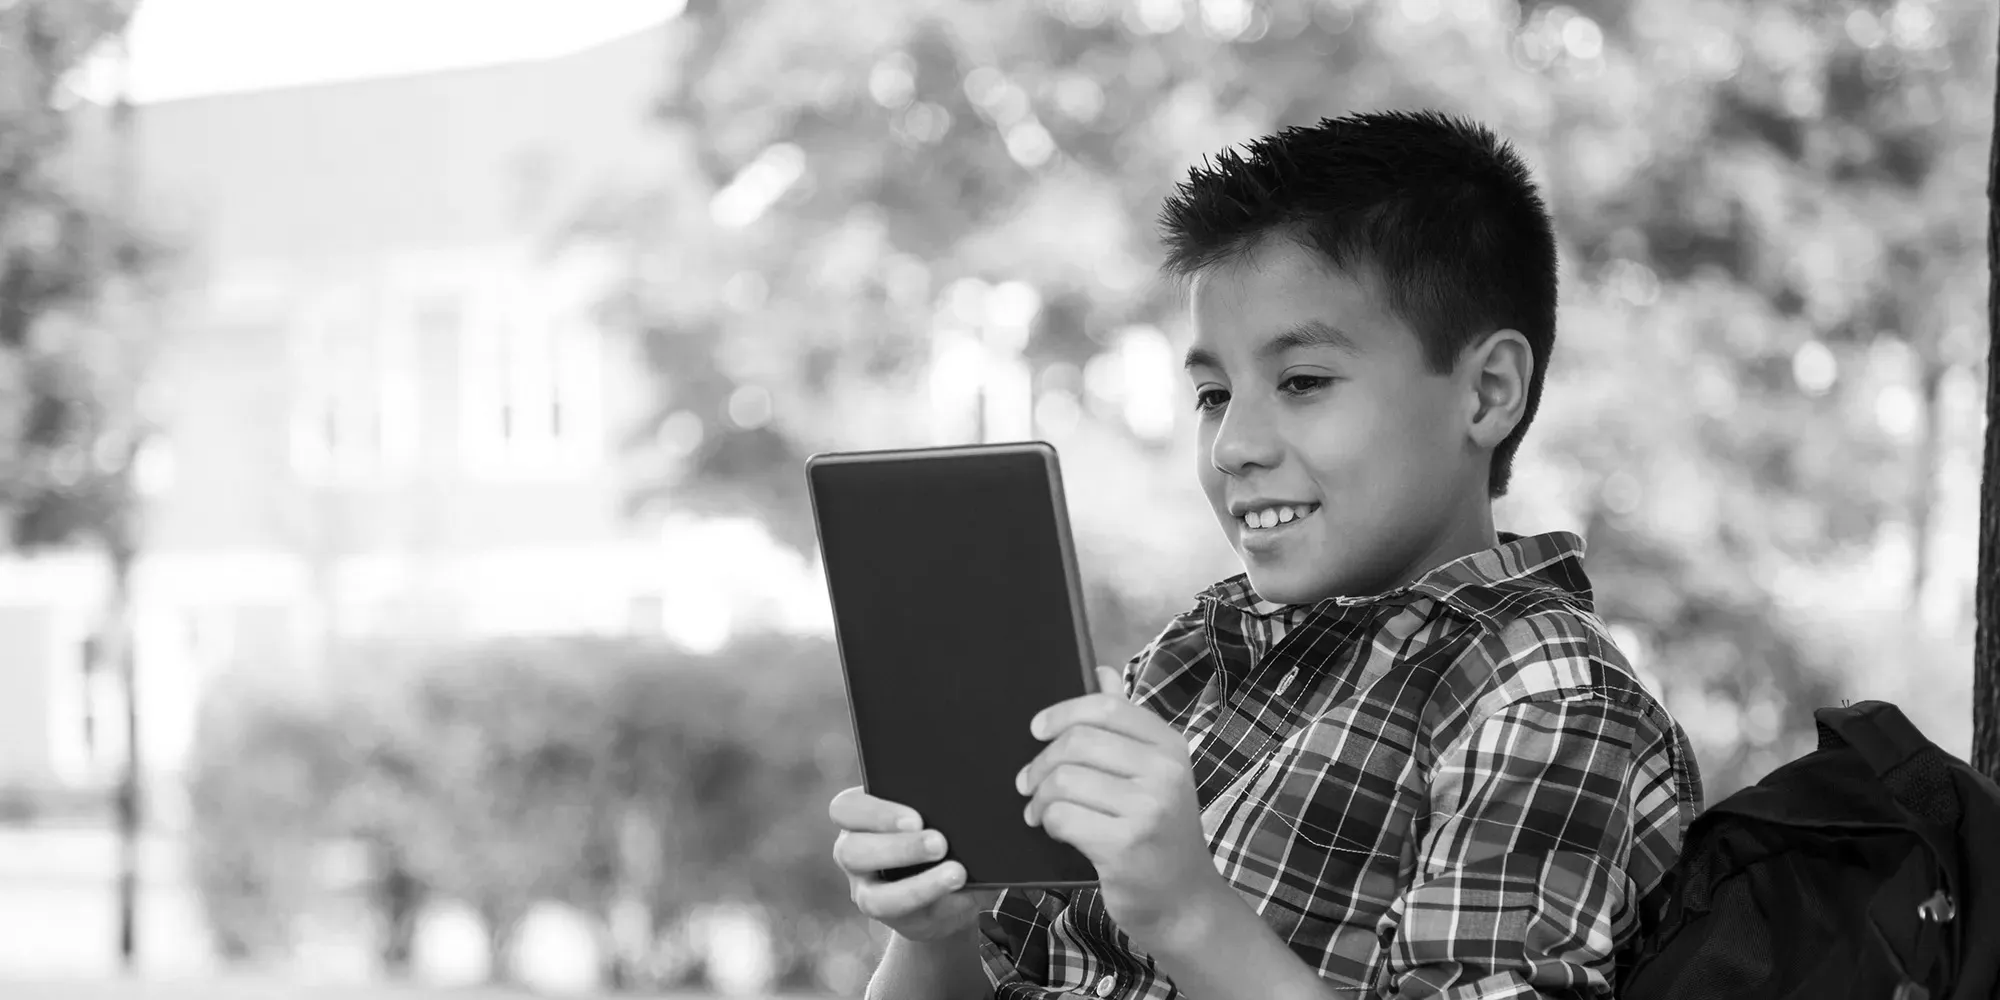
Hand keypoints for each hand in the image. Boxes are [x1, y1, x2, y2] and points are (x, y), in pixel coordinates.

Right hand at [829, 786, 999, 942]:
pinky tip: (961, 894)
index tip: (916, 819)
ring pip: (873, 897)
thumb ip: (939, 811)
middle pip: (852, 851)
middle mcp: (852, 852)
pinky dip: (936, 903)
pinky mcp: (890, 918)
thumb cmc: (941, 834)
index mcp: (859, 815)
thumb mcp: (938, 816)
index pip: (845, 809)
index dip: (877, 814)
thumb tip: (964, 815)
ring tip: (957, 874)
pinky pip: (904, 918)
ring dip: (918, 886)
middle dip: (899, 849)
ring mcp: (864, 889)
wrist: (949, 882)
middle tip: (940, 844)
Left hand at [1016, 666, 1223, 947]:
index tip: (1036, 729)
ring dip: (1039, 797)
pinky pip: (1062, 817)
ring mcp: (1148, 809)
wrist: (1185, 903)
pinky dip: (1048, 822)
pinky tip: (1053, 830)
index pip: (1107, 707)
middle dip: (1040, 762)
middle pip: (1078, 742)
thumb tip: (1103, 671)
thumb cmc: (1160, 835)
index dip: (1063, 712)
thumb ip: (1127, 724)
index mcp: (1170, 747)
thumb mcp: (1154, 776)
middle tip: (1027, 783)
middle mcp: (1165, 773)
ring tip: (1038, 811)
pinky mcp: (1125, 845)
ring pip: (1064, 780)